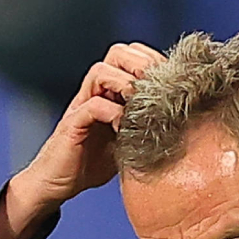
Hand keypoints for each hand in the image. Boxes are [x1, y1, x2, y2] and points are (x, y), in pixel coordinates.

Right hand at [0, 43, 165, 238]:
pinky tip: (124, 127)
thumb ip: (145, 127)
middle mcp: (95, 92)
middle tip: (158, 84)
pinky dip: (112, 112)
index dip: (153, 61)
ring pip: (101, 72)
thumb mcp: (127, 142)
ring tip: (141, 101)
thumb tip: (182, 124)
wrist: (56, 184)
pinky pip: (92, 105)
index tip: (172, 79)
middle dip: (142, 64)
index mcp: (110, 92)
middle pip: (117, 54)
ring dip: (126, 82)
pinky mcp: (72, 124)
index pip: (132, 57)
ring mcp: (82, 105)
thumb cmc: (90, 164)